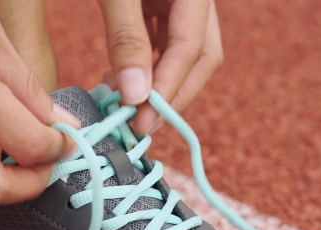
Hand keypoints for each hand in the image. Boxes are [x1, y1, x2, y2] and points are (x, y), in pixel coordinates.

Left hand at [97, 0, 222, 133]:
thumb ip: (127, 39)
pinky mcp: (162, 2)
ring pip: (181, 53)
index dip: (168, 91)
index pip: (192, 50)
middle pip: (199, 58)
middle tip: (141, 125)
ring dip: (156, 85)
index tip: (142, 122)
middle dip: (171, 96)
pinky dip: (143, 67)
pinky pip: (162, 41)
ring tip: (124, 107)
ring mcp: (182, 2)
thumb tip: (136, 96)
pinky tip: (120, 84)